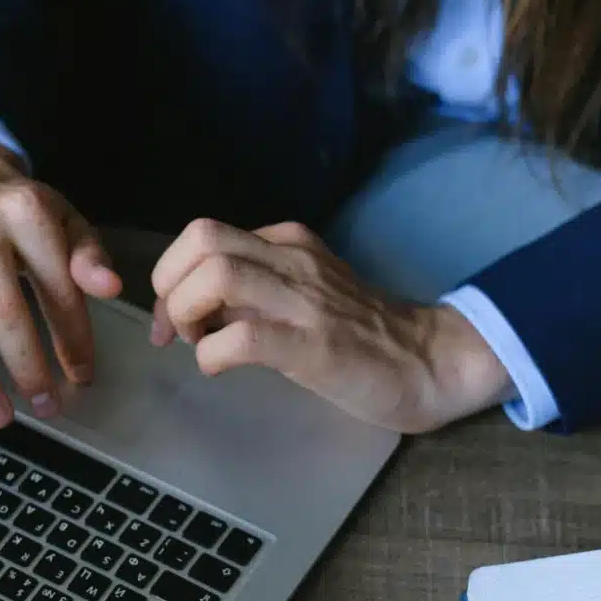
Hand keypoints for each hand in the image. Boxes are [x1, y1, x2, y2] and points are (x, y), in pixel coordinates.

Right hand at [0, 138, 121, 427]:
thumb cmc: (20, 209)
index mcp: (26, 215)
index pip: (56, 288)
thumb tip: (111, 287)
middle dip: (27, 367)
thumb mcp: (65, 219)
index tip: (83, 376)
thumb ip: (88, 255)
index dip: (72, 338)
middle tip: (45, 407)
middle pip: (3, 311)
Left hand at [149, 219, 512, 432]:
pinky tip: (221, 367)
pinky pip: (242, 338)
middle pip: (201, 239)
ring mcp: (304, 300)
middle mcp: (293, 260)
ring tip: (198, 342)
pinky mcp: (313, 345)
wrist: (429, 362)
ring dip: (187, 313)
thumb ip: (252, 293)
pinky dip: (212, 354)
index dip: (172, 273)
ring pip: (216, 277)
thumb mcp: (302, 294)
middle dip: (171, 286)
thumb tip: (194, 310)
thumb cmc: (362, 335)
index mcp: (287, 244)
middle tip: (177, 329)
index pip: (204, 234)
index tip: (173, 319)